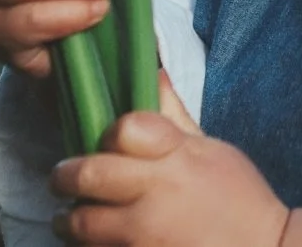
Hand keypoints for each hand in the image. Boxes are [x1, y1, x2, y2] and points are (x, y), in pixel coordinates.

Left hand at [50, 73, 288, 246]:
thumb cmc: (239, 199)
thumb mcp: (213, 151)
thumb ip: (174, 118)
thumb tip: (153, 74)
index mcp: (179, 157)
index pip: (125, 128)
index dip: (108, 132)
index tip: (103, 141)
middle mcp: (157, 194)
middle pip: (88, 175)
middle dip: (65, 176)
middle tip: (62, 177)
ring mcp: (144, 236)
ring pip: (81, 223)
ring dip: (69, 219)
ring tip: (69, 217)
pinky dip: (91, 246)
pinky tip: (97, 242)